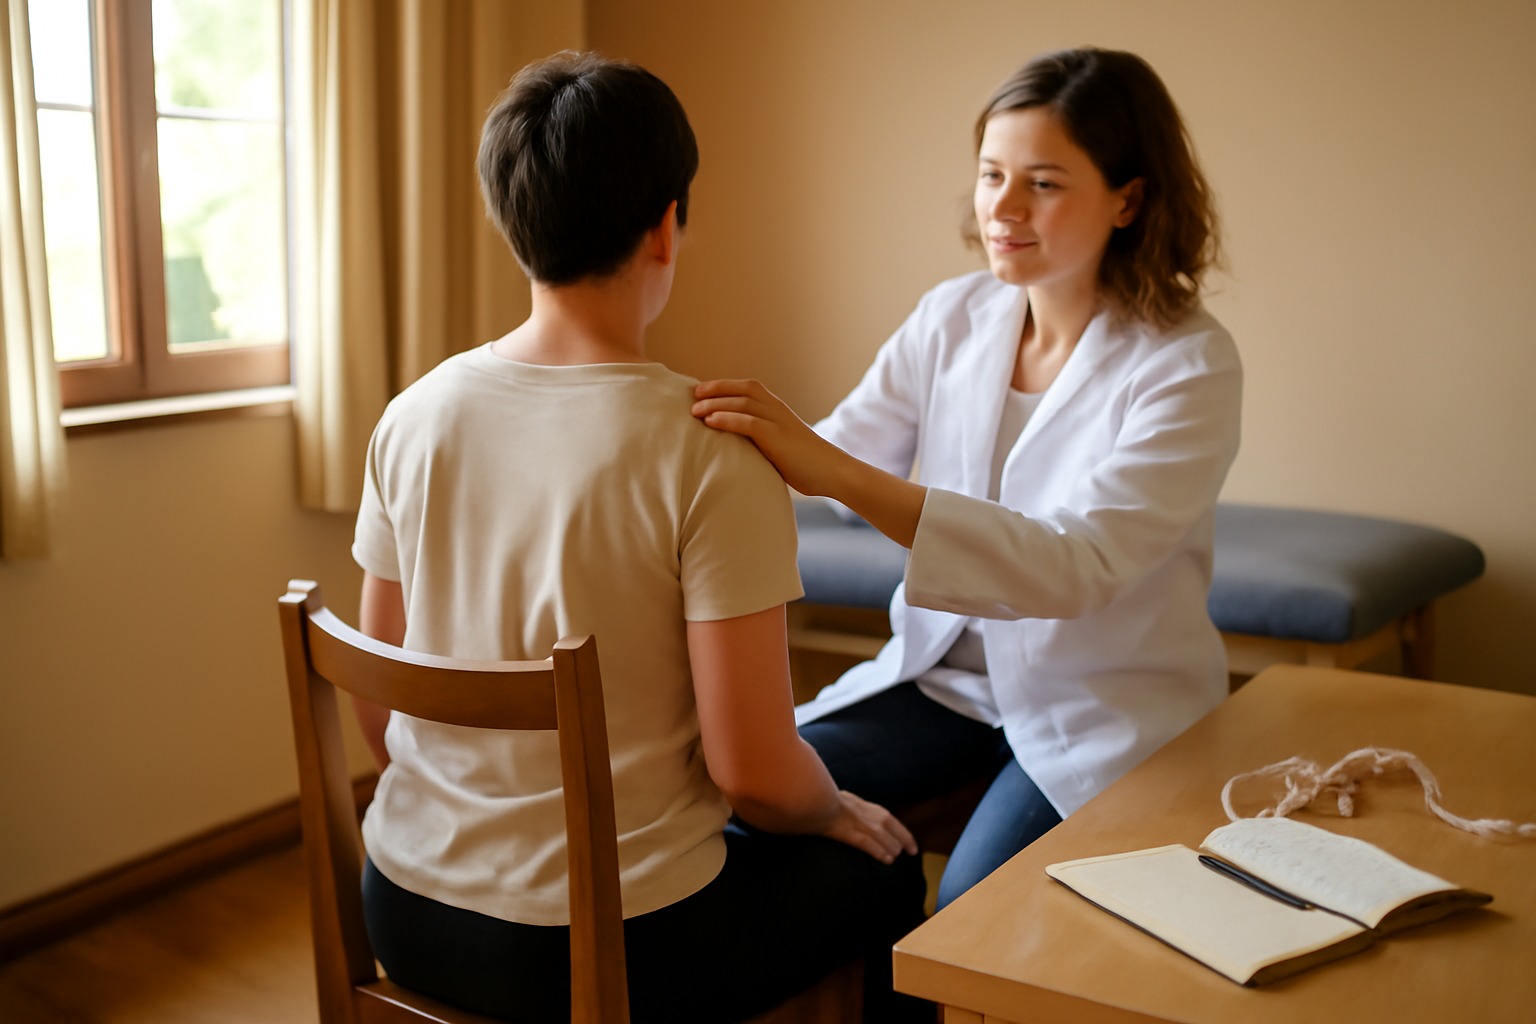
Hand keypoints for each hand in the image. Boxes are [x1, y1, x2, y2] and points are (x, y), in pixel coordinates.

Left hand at [692, 379, 848, 496]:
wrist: (833, 471)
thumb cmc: (806, 465)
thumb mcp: (781, 446)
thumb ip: (762, 440)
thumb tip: (738, 447)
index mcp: (779, 410)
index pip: (748, 388)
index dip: (724, 386)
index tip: (703, 392)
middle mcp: (778, 410)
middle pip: (742, 389)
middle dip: (715, 390)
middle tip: (693, 396)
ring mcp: (778, 421)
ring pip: (742, 402)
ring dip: (715, 404)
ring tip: (694, 411)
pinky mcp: (778, 437)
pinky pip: (748, 422)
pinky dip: (727, 419)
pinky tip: (710, 422)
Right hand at [820, 790, 918, 863]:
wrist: (814, 799)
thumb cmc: (828, 801)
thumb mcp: (849, 801)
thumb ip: (859, 810)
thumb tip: (864, 818)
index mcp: (870, 808)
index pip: (894, 822)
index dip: (905, 836)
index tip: (913, 848)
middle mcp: (868, 815)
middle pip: (892, 831)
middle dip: (900, 843)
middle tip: (904, 853)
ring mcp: (858, 823)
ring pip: (884, 838)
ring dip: (892, 848)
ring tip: (894, 857)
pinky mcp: (847, 832)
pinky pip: (868, 843)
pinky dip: (879, 851)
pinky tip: (887, 859)